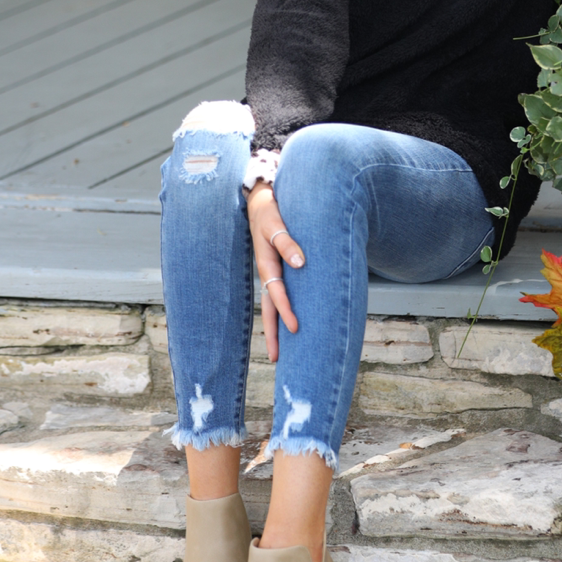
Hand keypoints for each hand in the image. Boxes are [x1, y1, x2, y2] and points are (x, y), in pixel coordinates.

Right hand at [246, 181, 305, 361]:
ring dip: (275, 326)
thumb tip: (301, 263)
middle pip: (270, 308)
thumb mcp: (276, 223)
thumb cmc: (270, 212)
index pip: (278, 293)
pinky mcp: (275, 269)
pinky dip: (280, 311)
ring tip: (279, 352)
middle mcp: (267, 272)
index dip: (286, 311)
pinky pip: (277, 295)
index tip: (295, 329)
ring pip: (272, 305)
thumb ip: (287, 241)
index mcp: (267, 263)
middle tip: (276, 359)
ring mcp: (270, 272)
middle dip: (273, 333)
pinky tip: (287, 322)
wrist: (260, 202)